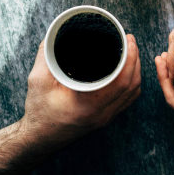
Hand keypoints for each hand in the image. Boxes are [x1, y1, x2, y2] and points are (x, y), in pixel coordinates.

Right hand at [23, 34, 140, 142]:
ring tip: (131, 51)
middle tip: (130, 40)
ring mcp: (105, 118)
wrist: (38, 139)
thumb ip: (47, 55)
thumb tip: (54, 34)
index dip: (130, 58)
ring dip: (135, 70)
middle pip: (132, 85)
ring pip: (132, 93)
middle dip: (135, 59)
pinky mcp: (105, 118)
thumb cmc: (38, 111)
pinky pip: (127, 100)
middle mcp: (101, 113)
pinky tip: (127, 70)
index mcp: (88, 104)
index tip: (128, 40)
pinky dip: (131, 83)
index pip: (122, 81)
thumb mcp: (38, 80)